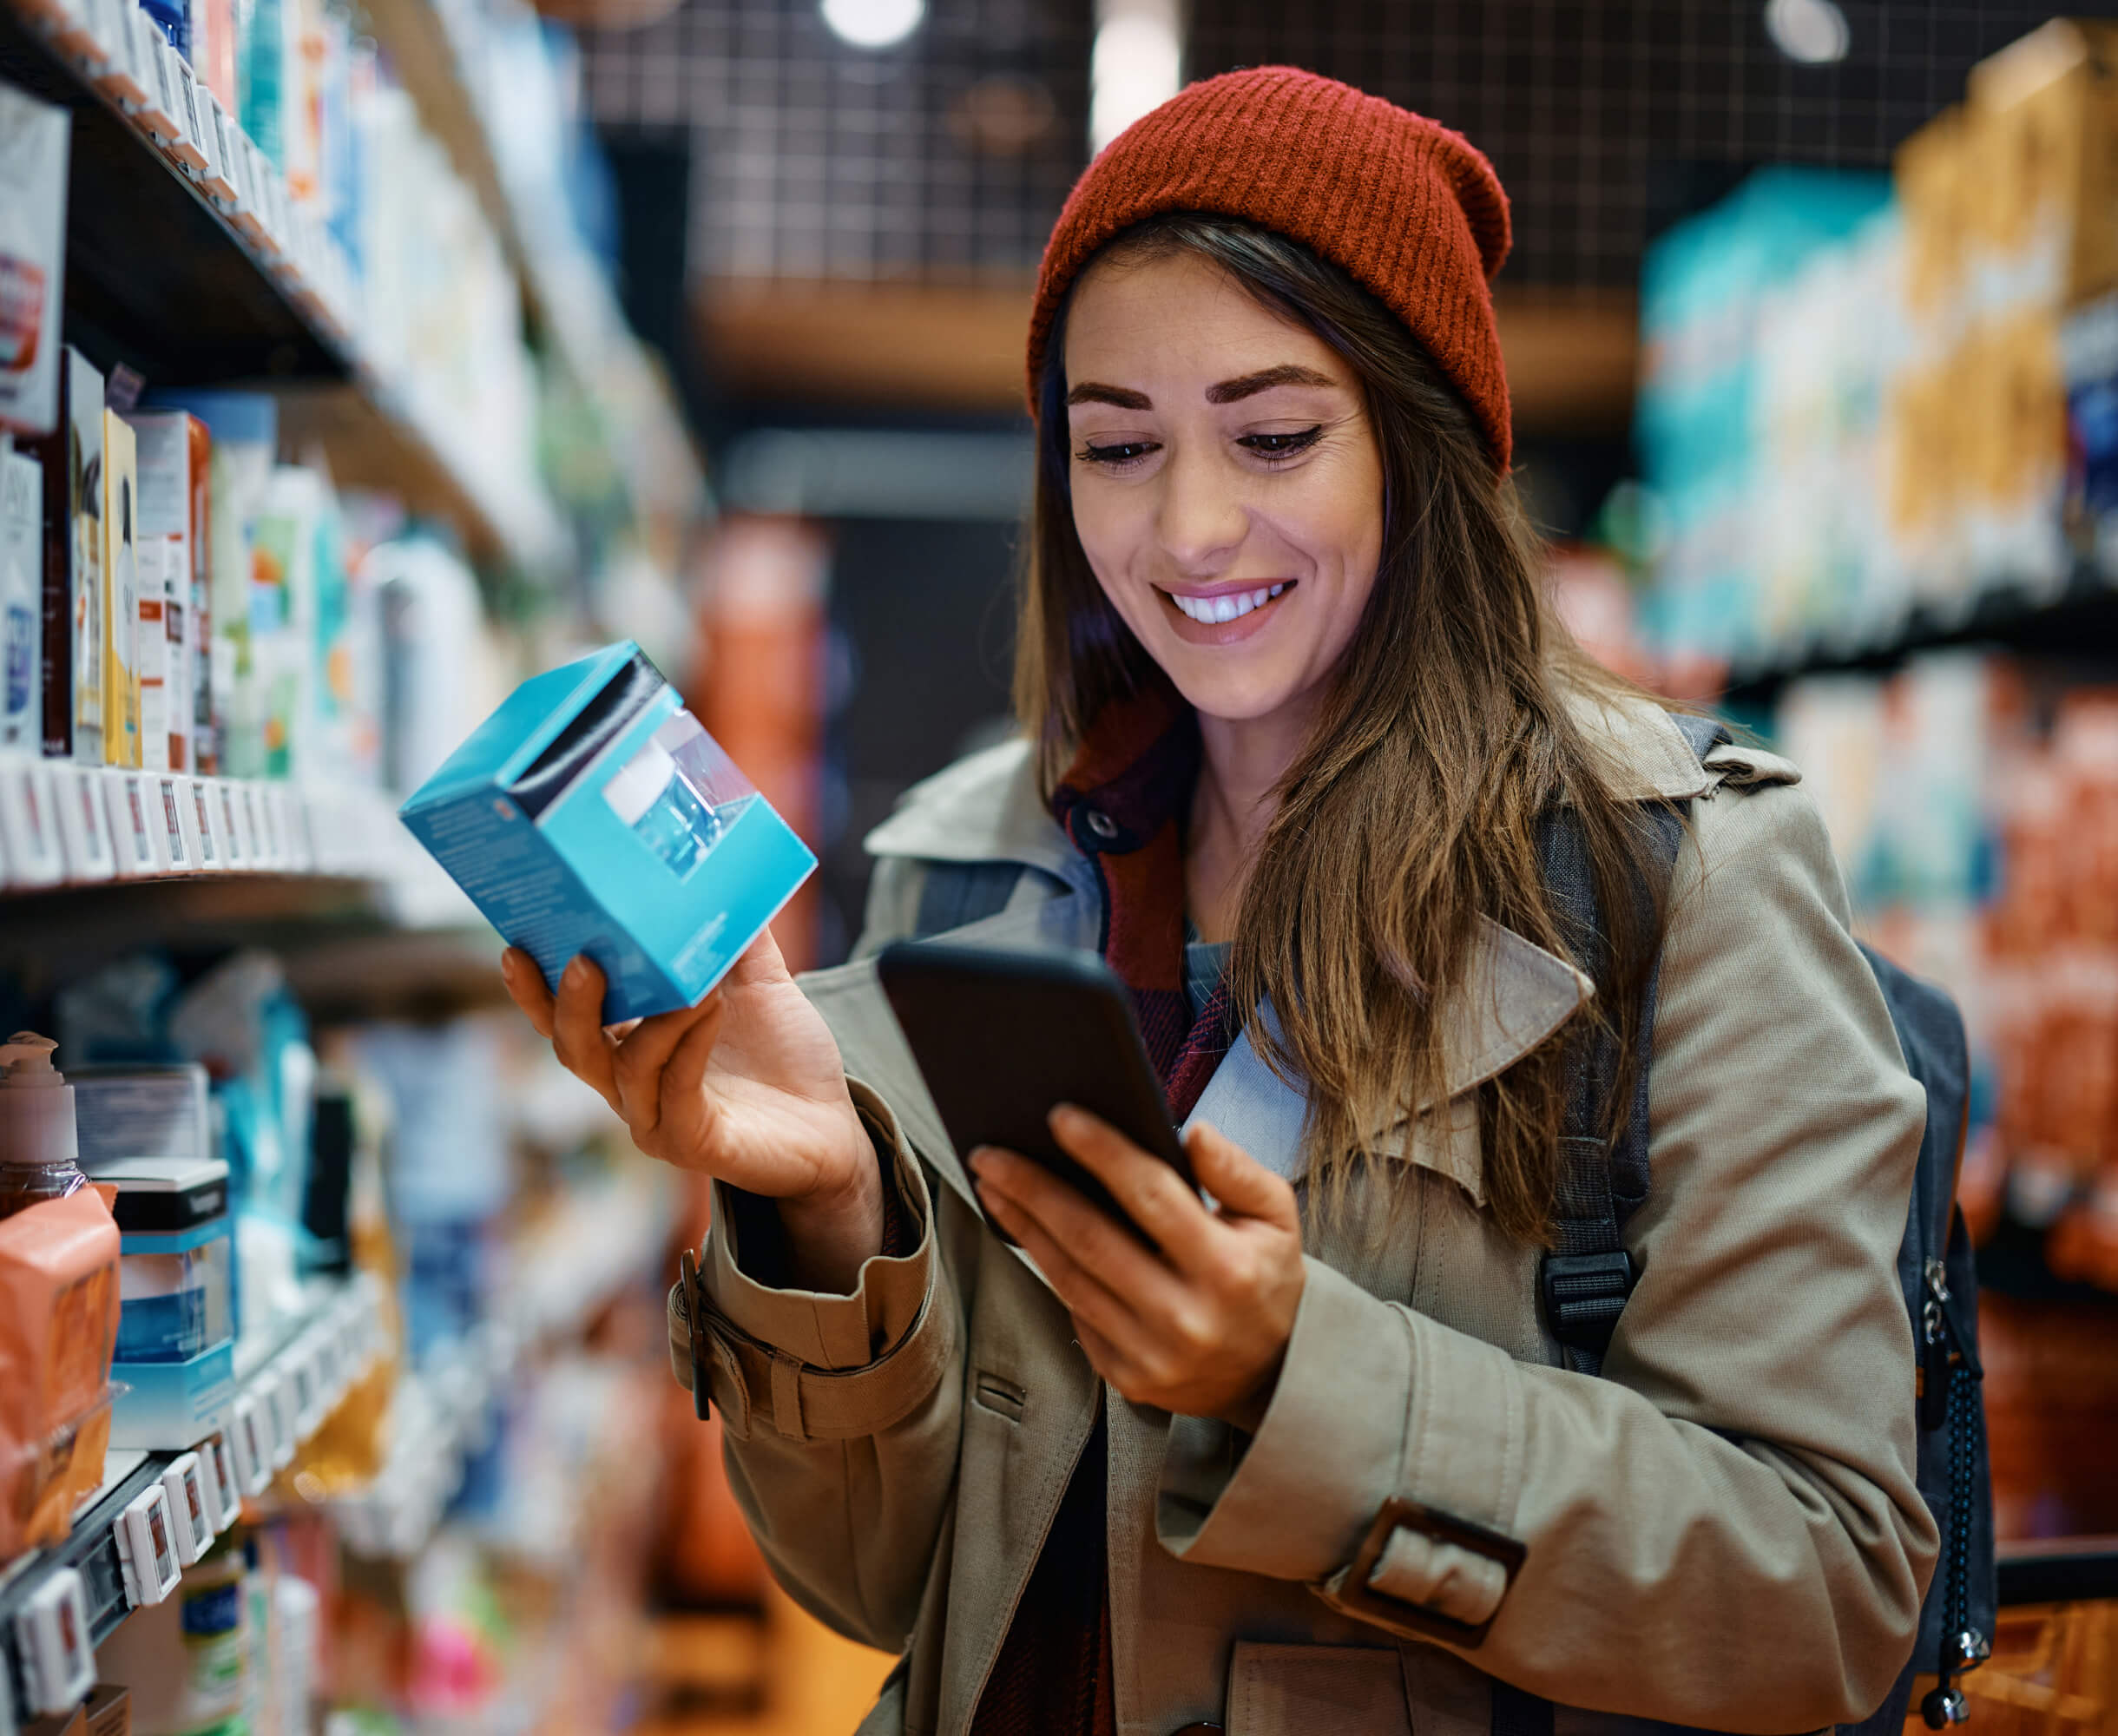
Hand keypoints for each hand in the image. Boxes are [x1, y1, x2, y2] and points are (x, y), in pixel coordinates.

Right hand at [500, 936, 880, 1290]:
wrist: (833, 1126)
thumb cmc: (785, 1057)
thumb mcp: (761, 984)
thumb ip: (737, 935)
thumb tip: (727, 870)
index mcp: (631, 1045)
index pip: (566, 1019)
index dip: (535, 989)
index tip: (516, 943)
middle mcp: (630, 1086)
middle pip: (574, 1048)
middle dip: (568, 1004)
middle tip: (584, 959)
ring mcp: (656, 1118)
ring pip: (623, 1070)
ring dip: (652, 1019)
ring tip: (686, 982)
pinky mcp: (691, 1141)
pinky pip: (676, 1089)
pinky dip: (687, 1044)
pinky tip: (709, 1009)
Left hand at [970, 1108, 1304, 1426]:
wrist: (1273, 1375)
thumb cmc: (1267, 1279)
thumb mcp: (1276, 1218)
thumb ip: (1236, 1171)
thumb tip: (1193, 1130)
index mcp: (1226, 1270)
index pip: (1151, 1196)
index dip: (1101, 1151)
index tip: (1058, 1115)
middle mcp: (1185, 1318)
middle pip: (1090, 1238)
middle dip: (1032, 1188)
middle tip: (990, 1152)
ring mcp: (1151, 1355)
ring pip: (1069, 1277)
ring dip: (1023, 1226)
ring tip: (993, 1184)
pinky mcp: (1127, 1379)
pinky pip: (1074, 1312)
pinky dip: (1047, 1268)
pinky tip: (1026, 1233)